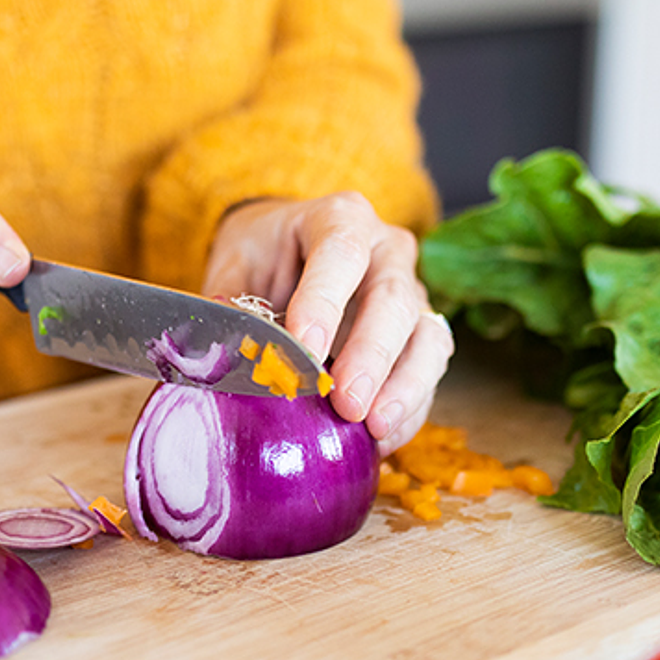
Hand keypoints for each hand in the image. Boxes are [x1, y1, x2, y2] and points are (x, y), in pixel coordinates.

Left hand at [203, 193, 453, 454]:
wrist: (288, 254)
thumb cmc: (264, 257)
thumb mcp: (236, 267)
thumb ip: (233, 304)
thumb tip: (231, 351)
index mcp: (340, 219)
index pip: (341, 252)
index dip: (325, 303)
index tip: (305, 351)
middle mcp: (387, 251)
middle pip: (393, 300)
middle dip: (371, 357)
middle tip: (348, 404)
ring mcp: (412, 293)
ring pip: (427, 337)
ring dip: (404, 388)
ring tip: (375, 428)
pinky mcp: (421, 335)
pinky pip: (427, 372)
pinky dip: (409, 410)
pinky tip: (383, 439)